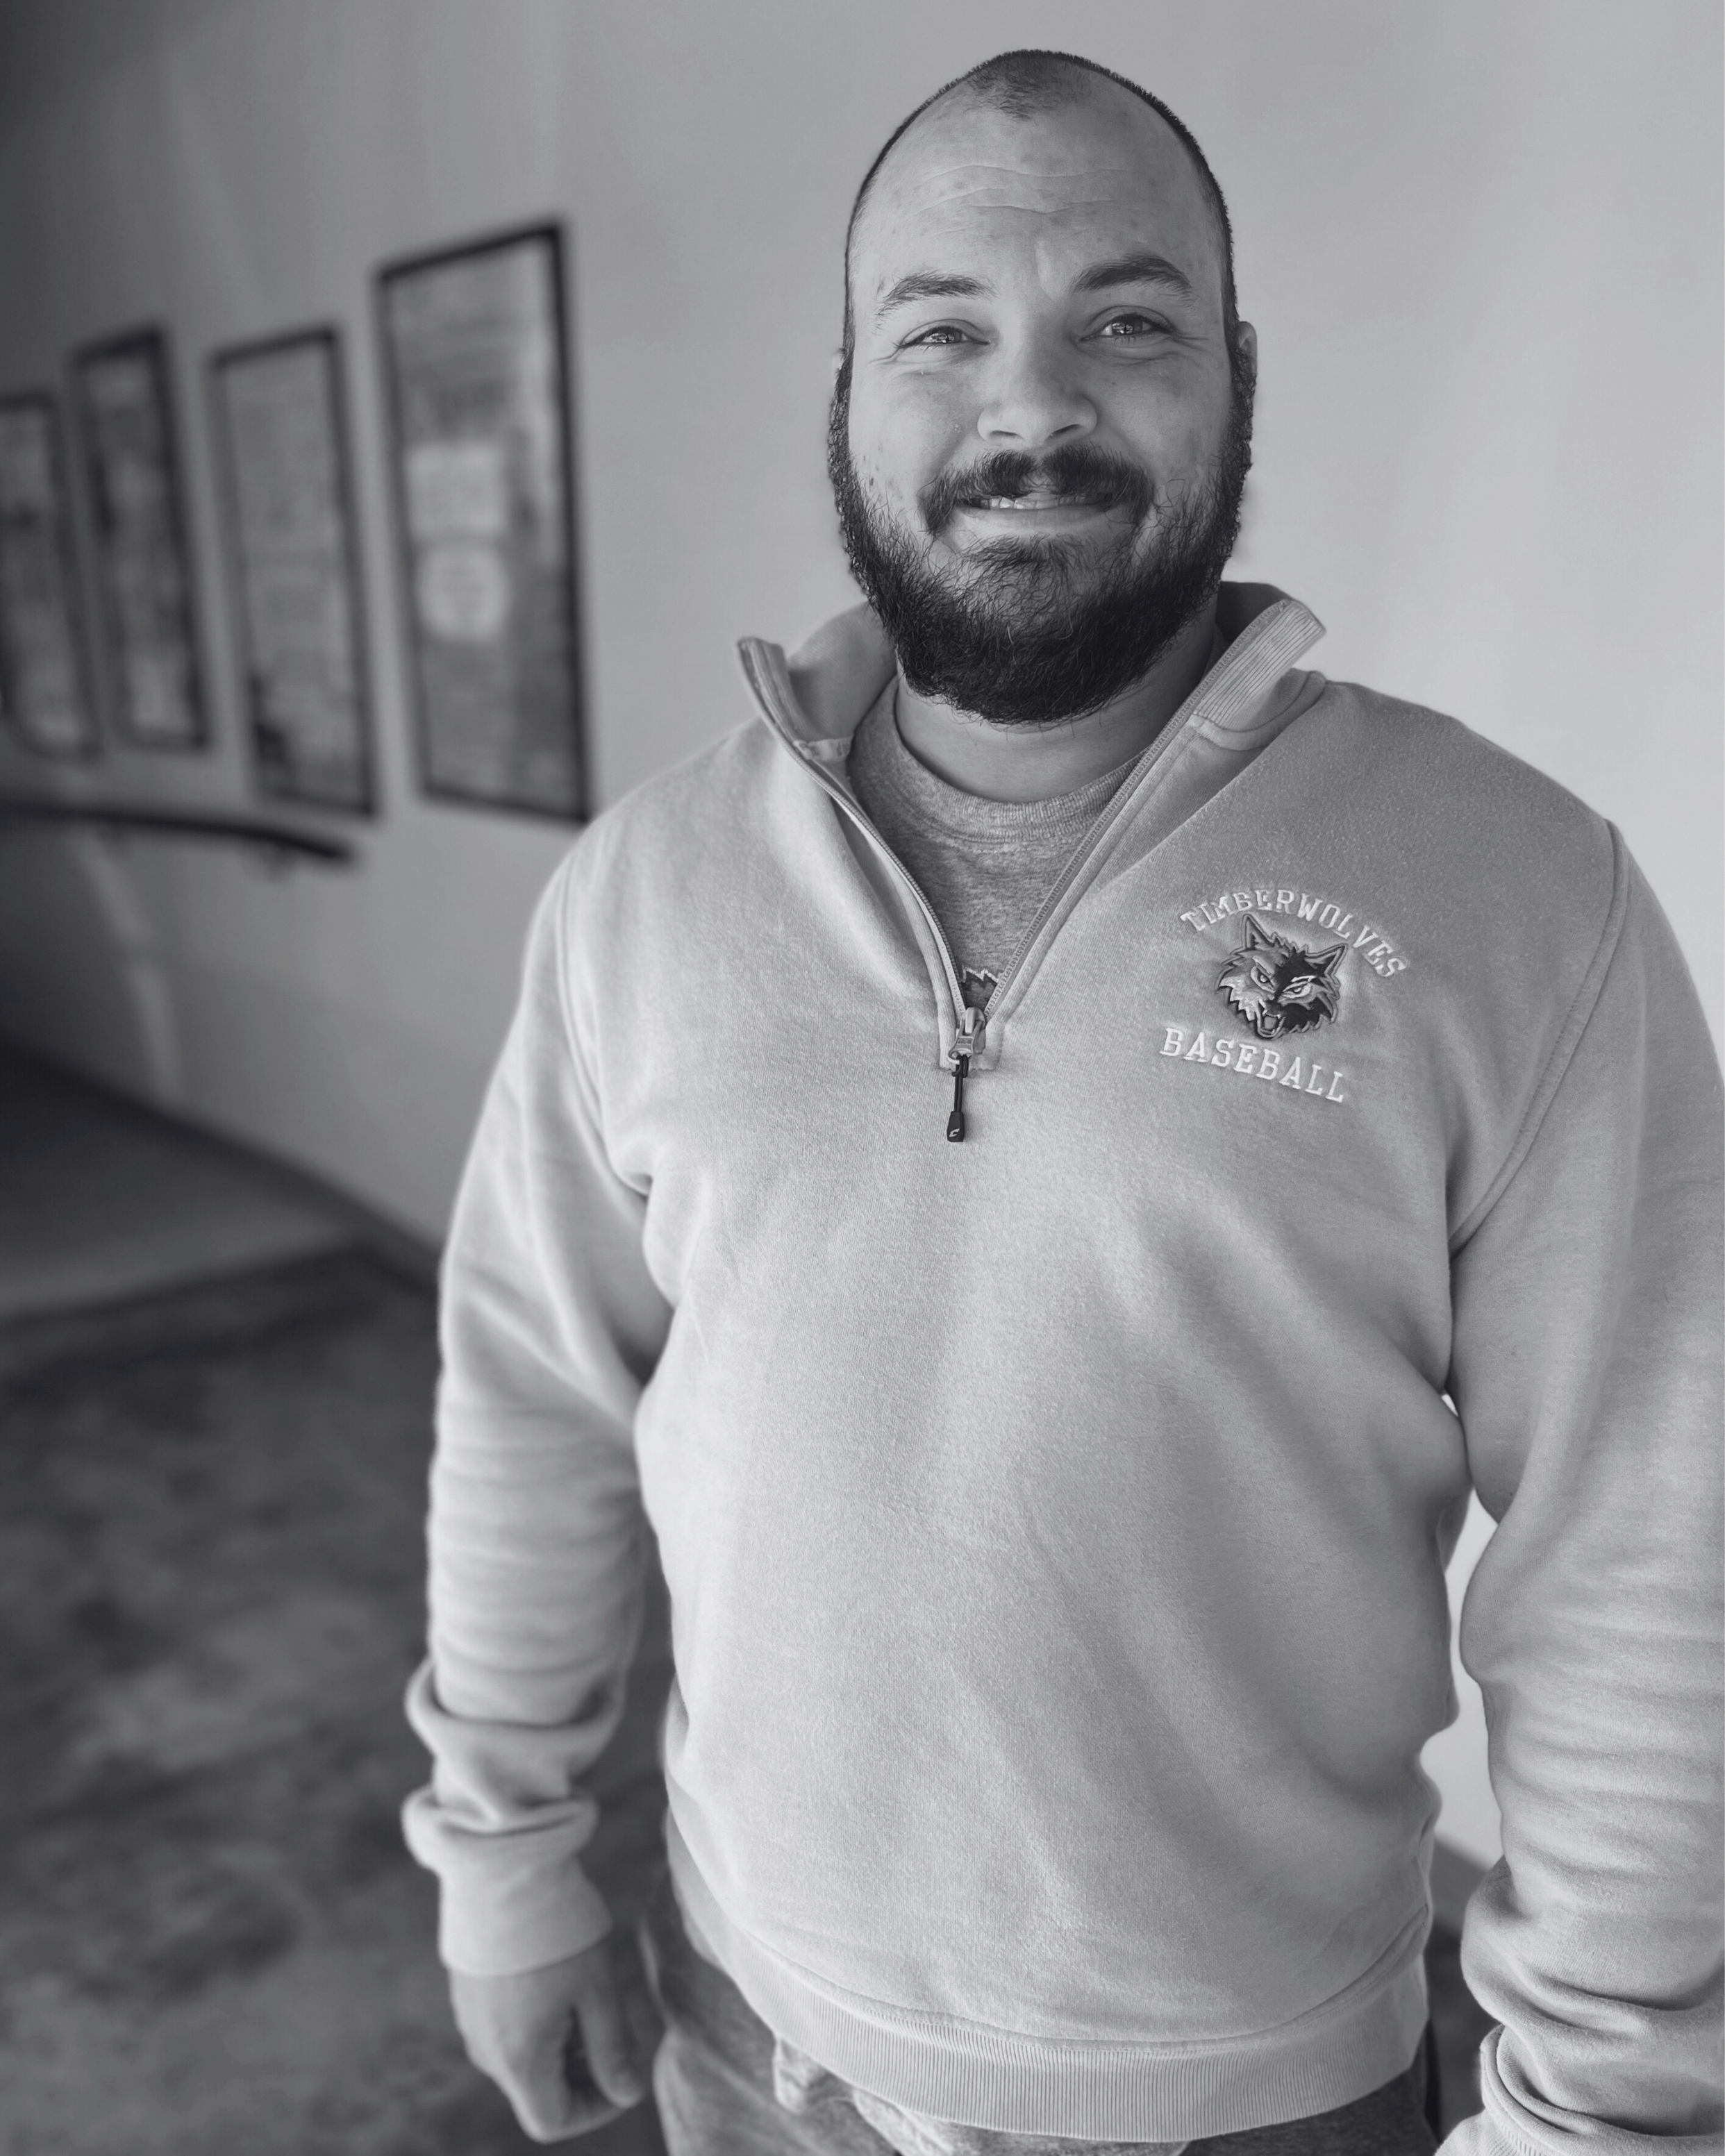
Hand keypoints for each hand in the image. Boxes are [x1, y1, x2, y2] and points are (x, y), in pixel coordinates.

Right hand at [450, 1926, 664, 2143]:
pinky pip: (507, 2031)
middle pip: (538, 2091)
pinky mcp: (469, 1995)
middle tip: (616, 2029)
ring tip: (591, 1997)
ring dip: (563, 2046)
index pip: (553, 2121)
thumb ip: (613, 2049)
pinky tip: (561, 1979)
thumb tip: (628, 2093)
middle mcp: (486, 2051)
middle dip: (583, 2073)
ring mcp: (472, 2022)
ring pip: (524, 2060)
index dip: (596, 2109)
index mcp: (518, 2060)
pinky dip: (539, 2024)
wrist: (502, 1872)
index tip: (625, 2072)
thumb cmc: (555, 1932)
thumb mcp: (597, 1989)